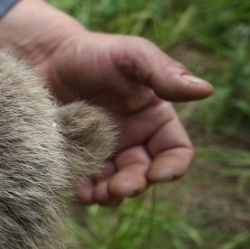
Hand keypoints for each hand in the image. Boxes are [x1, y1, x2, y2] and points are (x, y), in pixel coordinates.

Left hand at [0, 0, 213, 204]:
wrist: (43, 57)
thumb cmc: (92, 52)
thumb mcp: (131, 55)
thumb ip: (164, 73)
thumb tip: (206, 90)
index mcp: (153, 119)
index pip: (175, 152)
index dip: (172, 167)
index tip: (158, 174)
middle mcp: (131, 140)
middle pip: (143, 174)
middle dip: (135, 185)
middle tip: (119, 187)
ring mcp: (101, 152)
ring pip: (114, 185)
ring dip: (110, 195)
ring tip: (98, 195)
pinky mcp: (73, 157)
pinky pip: (83, 183)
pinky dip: (84, 192)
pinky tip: (78, 192)